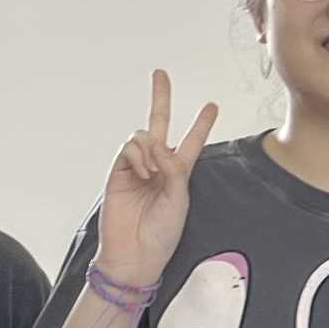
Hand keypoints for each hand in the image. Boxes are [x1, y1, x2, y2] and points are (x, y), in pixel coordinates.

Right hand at [95, 68, 217, 294]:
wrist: (134, 254)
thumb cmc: (161, 233)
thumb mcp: (179, 200)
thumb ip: (174, 170)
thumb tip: (159, 146)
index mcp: (178, 174)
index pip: (190, 142)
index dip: (201, 124)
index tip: (211, 105)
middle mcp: (156, 166)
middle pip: (159, 124)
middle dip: (160, 98)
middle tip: (160, 74)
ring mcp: (135, 168)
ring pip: (143, 137)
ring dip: (150, 149)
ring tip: (151, 172)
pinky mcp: (117, 173)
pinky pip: (128, 149)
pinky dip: (137, 156)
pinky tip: (142, 172)